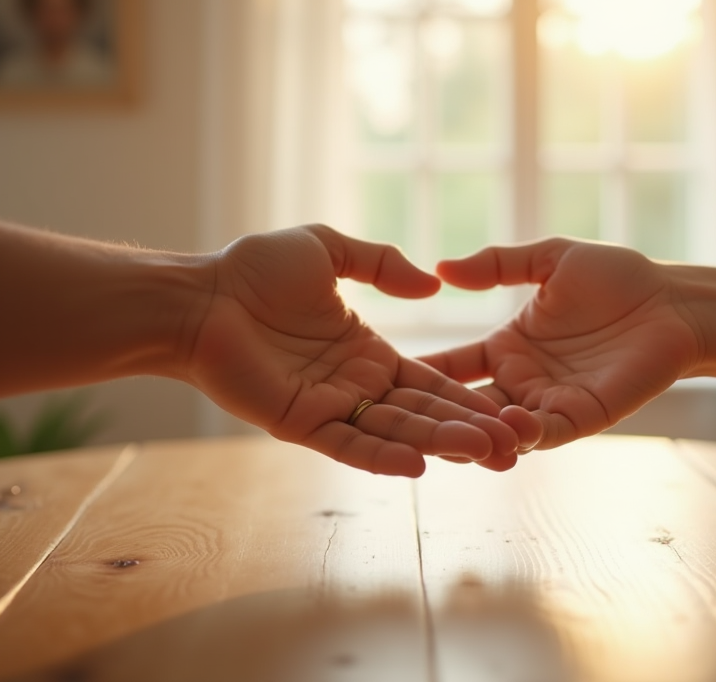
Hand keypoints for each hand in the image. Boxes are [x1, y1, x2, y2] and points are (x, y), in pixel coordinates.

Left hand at [183, 225, 518, 476]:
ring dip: (439, 443)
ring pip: (394, 431)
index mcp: (367, 351)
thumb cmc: (254, 270)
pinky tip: (418, 466)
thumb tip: (430, 286)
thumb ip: (380, 264)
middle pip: (422, 413)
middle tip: (515, 449)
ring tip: (485, 455)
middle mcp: (354, 385)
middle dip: (468, 430)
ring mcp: (328, 407)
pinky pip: (346, 444)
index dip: (467, 397)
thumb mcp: (327, 250)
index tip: (510, 411)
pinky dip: (380, 457)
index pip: (429, 381)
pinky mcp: (298, 423)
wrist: (200, 294)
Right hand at [418, 238, 702, 452]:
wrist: (674, 300)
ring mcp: (549, 402)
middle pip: (467, 407)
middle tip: (394, 421)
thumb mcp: (549, 259)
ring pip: (499, 427)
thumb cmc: (618, 277)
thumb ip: (496, 264)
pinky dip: (524, 434)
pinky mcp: (582, 415)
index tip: (376, 376)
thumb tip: (442, 270)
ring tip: (448, 433)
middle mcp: (522, 381)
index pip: (451, 368)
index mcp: (507, 348)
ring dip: (475, 432)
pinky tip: (508, 429)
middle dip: (435, 416)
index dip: (419, 373)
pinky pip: (545, 432)